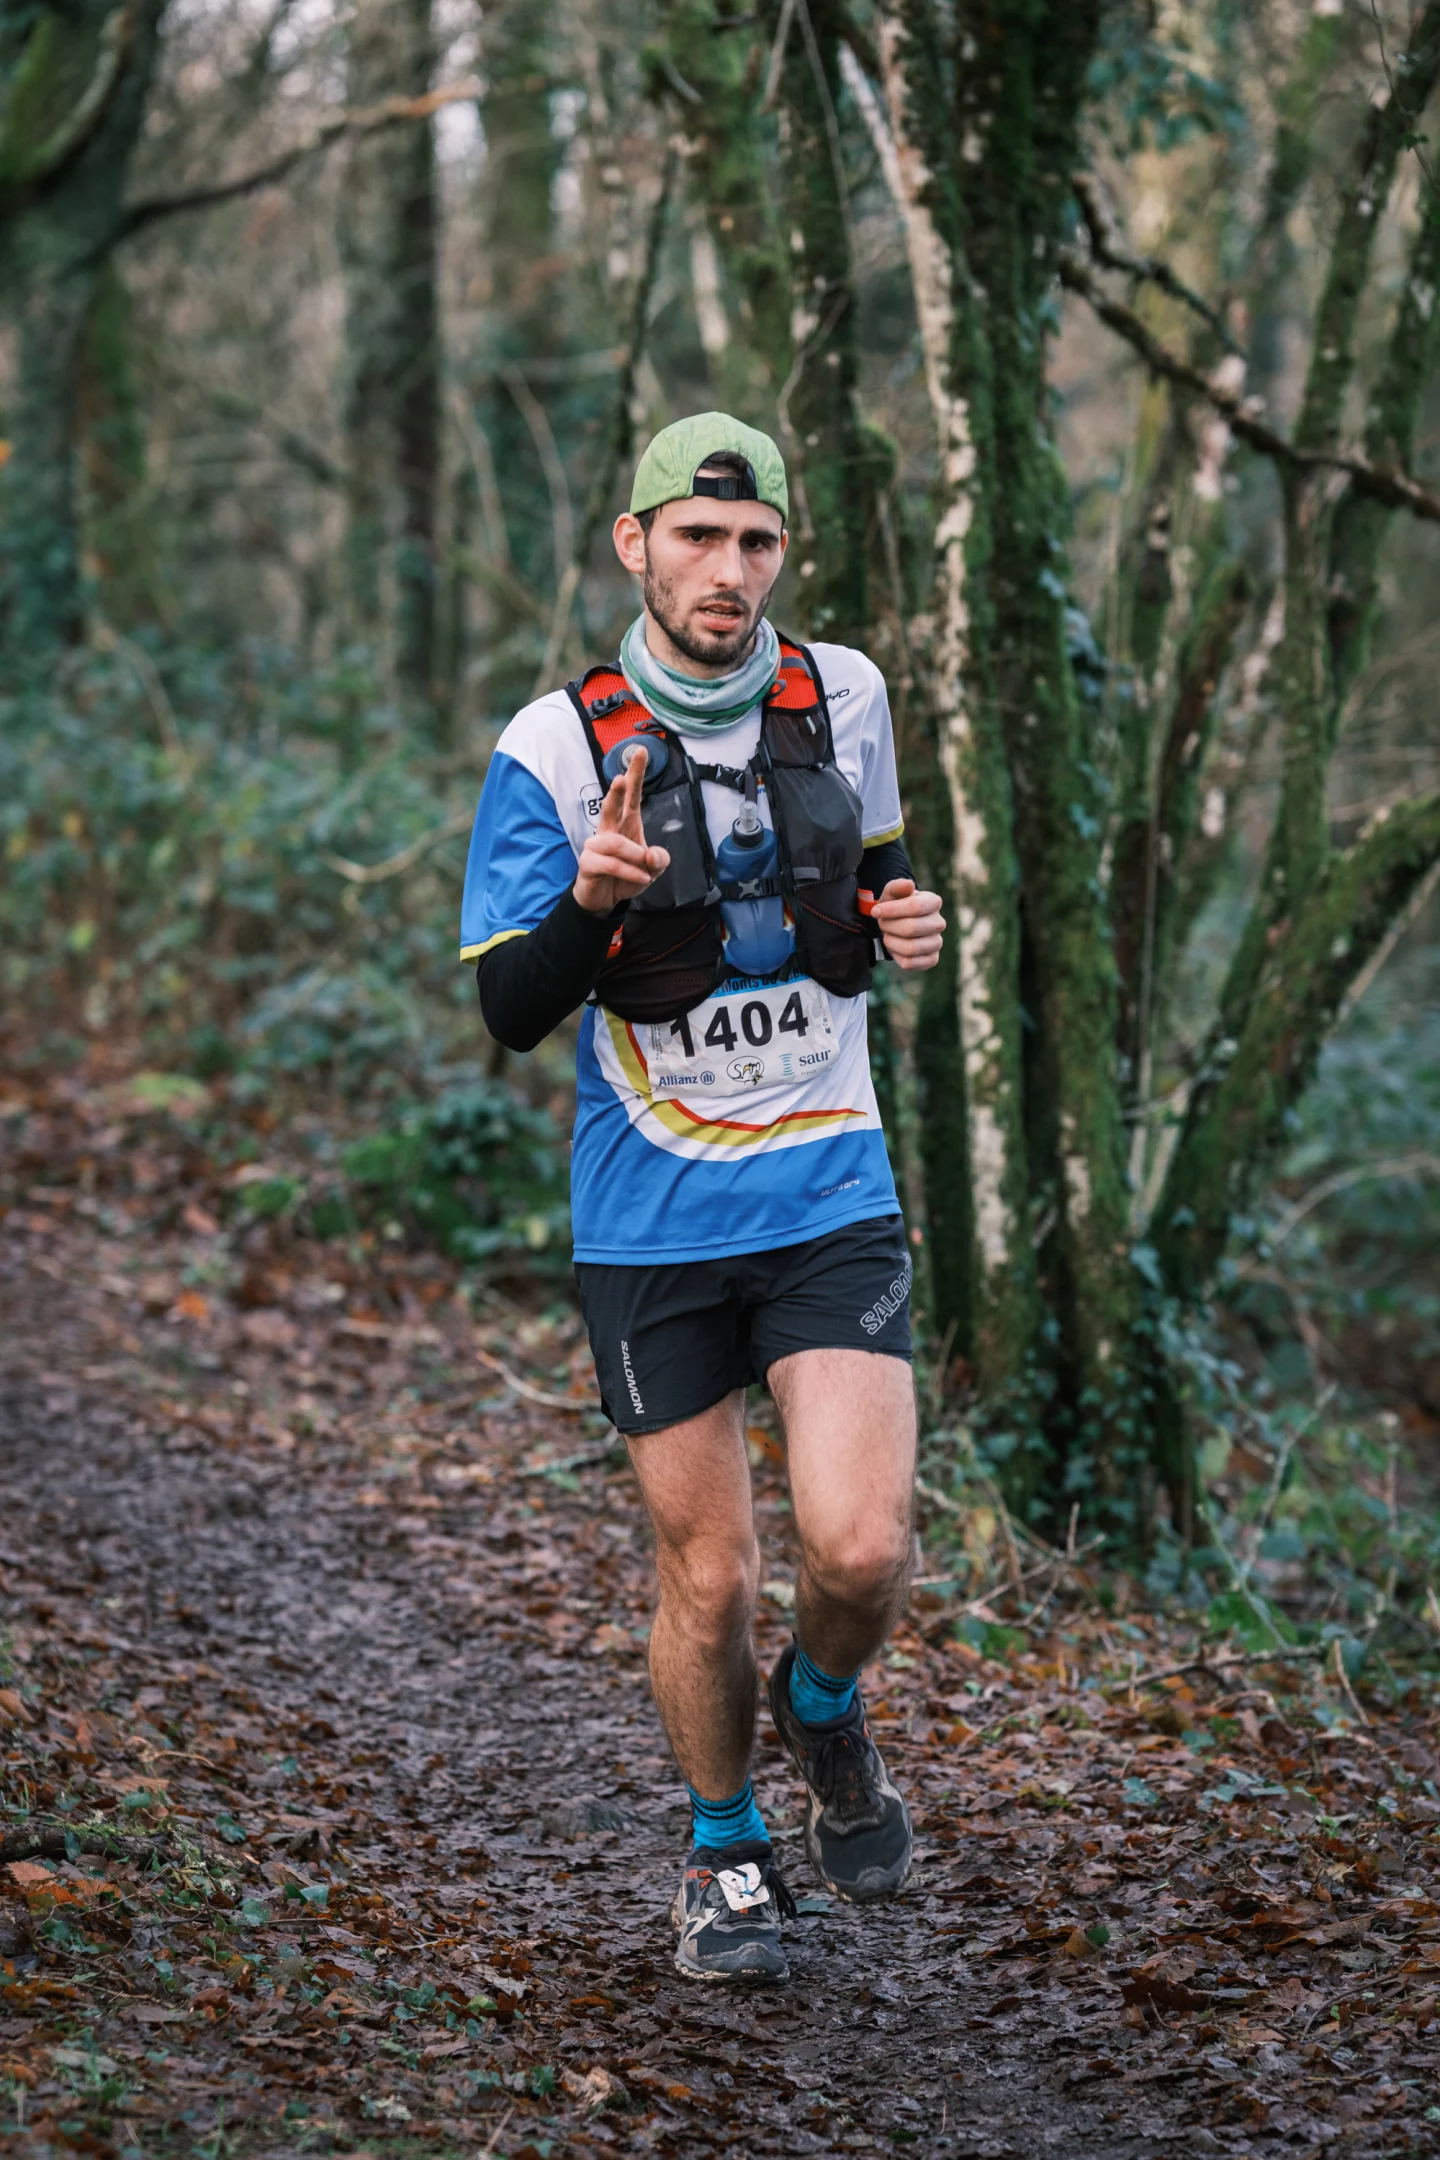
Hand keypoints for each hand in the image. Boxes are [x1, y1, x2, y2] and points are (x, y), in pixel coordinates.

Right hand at [573, 744, 670, 913]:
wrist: (605, 899)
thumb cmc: (627, 875)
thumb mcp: (652, 869)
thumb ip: (659, 860)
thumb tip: (652, 855)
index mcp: (626, 823)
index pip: (632, 794)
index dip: (635, 773)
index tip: (641, 751)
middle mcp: (609, 829)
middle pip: (612, 805)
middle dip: (617, 791)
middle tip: (621, 778)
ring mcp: (596, 844)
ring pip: (616, 844)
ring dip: (635, 857)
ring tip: (645, 870)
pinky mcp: (588, 861)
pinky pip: (611, 864)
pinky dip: (629, 873)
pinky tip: (640, 879)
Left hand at [871, 877, 944, 970]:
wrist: (897, 924)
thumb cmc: (895, 906)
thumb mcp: (891, 894)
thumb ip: (897, 887)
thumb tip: (908, 884)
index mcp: (933, 902)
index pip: (915, 907)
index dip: (891, 910)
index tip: (875, 911)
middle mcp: (939, 923)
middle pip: (911, 929)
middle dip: (889, 926)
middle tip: (882, 923)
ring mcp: (937, 943)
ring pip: (910, 948)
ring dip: (891, 942)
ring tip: (888, 935)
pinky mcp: (931, 960)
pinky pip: (910, 963)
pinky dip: (896, 956)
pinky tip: (895, 947)